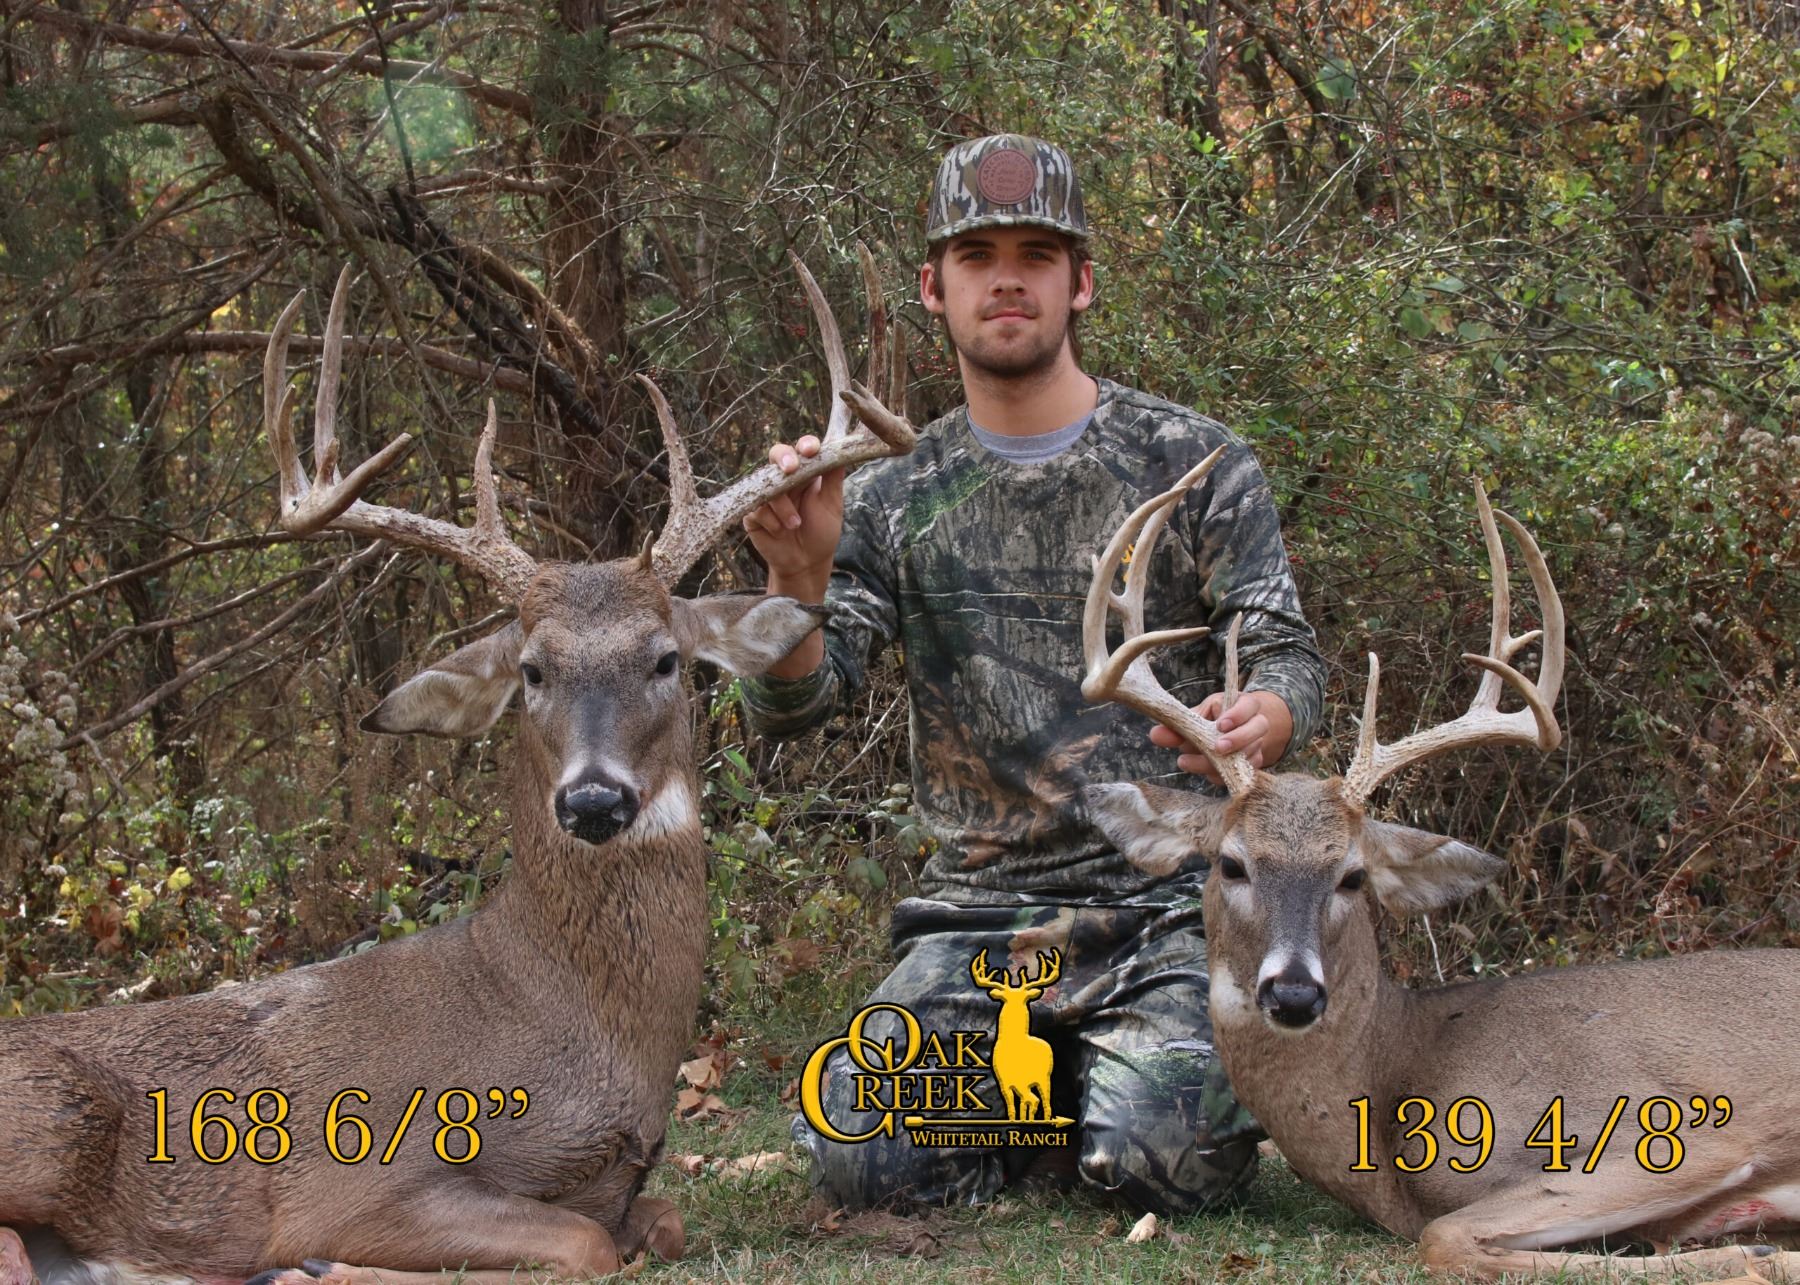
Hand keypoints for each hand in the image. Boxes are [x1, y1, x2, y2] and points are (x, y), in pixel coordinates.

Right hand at [742, 435, 843, 596]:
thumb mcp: (832, 505)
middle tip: (790, 470)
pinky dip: (771, 521)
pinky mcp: (752, 512)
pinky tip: (779, 532)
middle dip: (783, 458)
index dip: (806, 445)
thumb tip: (840, 451)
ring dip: (783, 506)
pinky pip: (757, 508)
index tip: (811, 450)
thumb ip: (833, 479)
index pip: (803, 450)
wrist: (806, 563)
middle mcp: (784, 479)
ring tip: (795, 525)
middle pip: (777, 454)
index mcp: (805, 474)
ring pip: (768, 485)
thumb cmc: (821, 532)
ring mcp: (767, 494)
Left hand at [1150, 690, 1293, 785]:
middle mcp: (1256, 723)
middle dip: (1238, 739)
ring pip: (1250, 754)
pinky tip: (1206, 773)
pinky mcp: (1253, 764)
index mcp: (1243, 704)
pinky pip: (1243, 773)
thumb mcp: (1197, 715)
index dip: (1237, 715)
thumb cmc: (1212, 719)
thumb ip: (1178, 725)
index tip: (1220, 724)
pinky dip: (1224, 774)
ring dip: (1224, 762)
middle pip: (1257, 729)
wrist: (1230, 733)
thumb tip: (1155, 735)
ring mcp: (1257, 745)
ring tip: (1191, 762)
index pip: (1248, 705)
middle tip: (1216, 748)